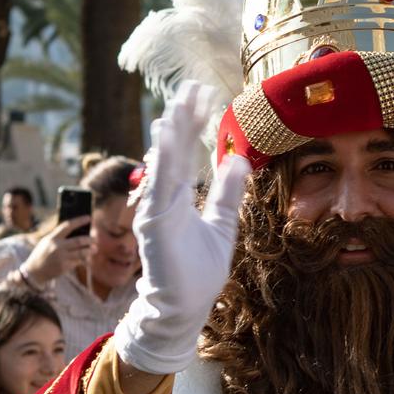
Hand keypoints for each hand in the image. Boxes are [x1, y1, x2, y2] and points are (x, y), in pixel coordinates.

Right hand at [19, 216, 91, 287]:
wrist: (34, 272)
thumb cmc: (42, 254)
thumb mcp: (46, 242)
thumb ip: (59, 237)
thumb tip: (78, 232)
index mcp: (52, 238)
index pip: (68, 226)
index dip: (79, 221)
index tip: (89, 218)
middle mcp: (57, 247)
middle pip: (79, 240)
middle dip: (89, 239)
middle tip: (95, 238)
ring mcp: (61, 258)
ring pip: (81, 252)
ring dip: (90, 250)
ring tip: (95, 249)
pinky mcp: (64, 267)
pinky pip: (78, 261)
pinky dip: (83, 259)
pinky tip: (86, 258)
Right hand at [111, 83, 249, 378]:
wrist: (185, 307)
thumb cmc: (198, 271)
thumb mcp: (223, 225)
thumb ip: (227, 193)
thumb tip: (238, 161)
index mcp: (179, 198)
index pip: (187, 152)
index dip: (195, 124)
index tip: (204, 96)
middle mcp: (165, 198)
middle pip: (175, 150)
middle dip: (183, 118)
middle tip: (192, 86)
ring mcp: (157, 209)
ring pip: (164, 163)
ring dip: (171, 133)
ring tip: (177, 104)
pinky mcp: (155, 223)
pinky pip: (159, 186)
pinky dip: (162, 160)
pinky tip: (166, 137)